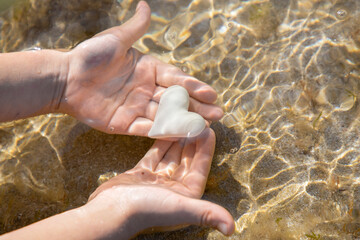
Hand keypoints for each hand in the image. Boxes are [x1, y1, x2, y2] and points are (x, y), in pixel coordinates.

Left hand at [59, 1, 222, 135]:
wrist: (65, 78)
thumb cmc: (90, 56)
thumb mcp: (116, 39)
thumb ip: (135, 28)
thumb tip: (145, 5)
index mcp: (148, 69)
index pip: (176, 79)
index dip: (193, 86)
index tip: (211, 93)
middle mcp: (146, 89)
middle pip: (176, 100)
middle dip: (198, 107)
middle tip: (219, 113)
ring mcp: (137, 108)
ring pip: (166, 116)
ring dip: (186, 121)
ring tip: (207, 126)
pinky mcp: (125, 124)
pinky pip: (147, 129)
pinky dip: (164, 132)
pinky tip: (181, 135)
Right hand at [87, 128, 234, 237]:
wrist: (110, 211)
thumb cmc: (146, 209)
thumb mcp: (180, 207)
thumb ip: (206, 213)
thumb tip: (231, 228)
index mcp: (186, 195)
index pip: (200, 167)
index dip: (206, 148)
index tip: (210, 129)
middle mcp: (174, 188)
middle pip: (187, 159)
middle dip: (193, 140)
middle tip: (196, 119)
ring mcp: (158, 181)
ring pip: (171, 154)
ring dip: (178, 138)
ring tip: (183, 119)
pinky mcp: (142, 174)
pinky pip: (155, 154)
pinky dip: (161, 142)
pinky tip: (165, 128)